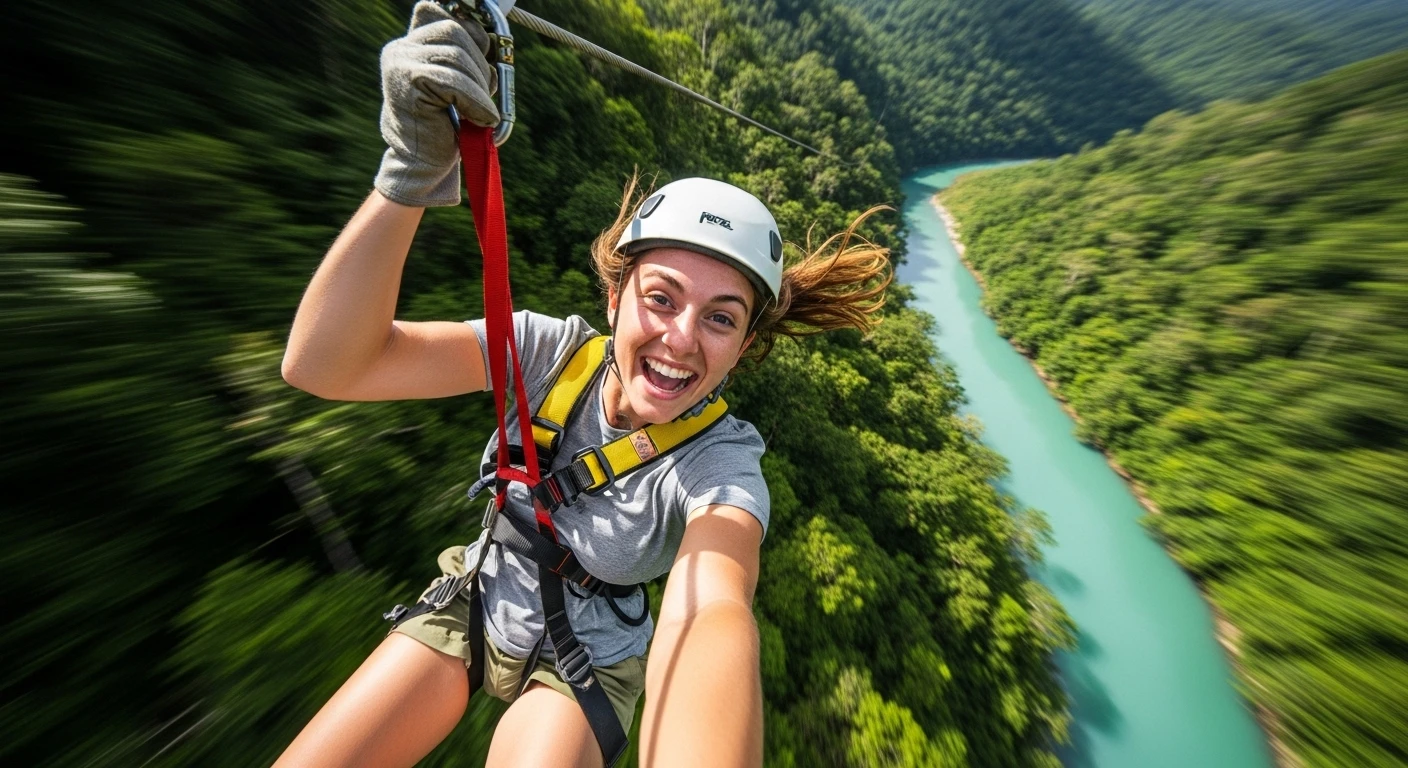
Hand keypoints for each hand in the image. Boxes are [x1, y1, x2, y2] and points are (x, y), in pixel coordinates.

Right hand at [374, 1, 499, 207]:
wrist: (422, 165)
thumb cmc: (444, 126)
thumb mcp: (456, 84)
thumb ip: (462, 57)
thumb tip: (487, 34)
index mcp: (409, 44)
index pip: (442, 13)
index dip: (471, 31)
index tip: (487, 55)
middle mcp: (400, 49)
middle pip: (454, 32)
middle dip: (480, 63)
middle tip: (488, 93)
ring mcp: (401, 64)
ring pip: (457, 56)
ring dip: (480, 86)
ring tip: (482, 112)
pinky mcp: (409, 84)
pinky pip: (455, 82)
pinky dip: (477, 100)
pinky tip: (482, 119)